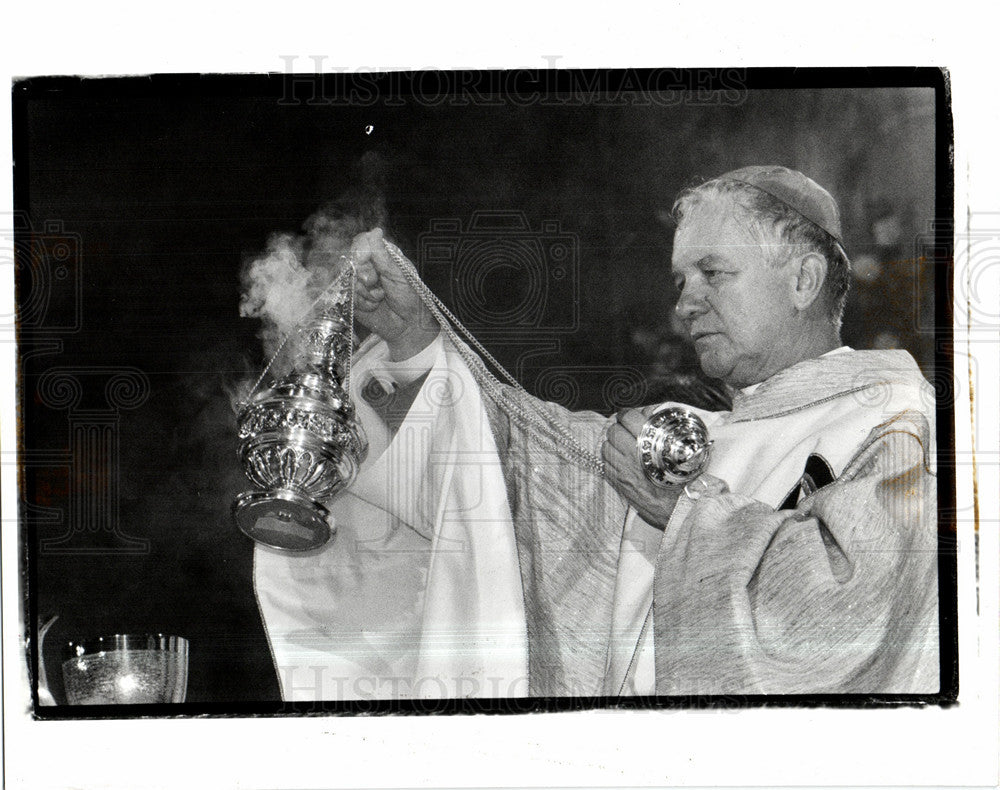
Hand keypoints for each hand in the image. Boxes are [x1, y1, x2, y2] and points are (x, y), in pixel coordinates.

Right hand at [349, 228, 438, 360]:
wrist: (408, 326)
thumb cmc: (410, 298)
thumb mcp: (400, 275)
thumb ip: (384, 256)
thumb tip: (375, 231)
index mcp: (382, 255)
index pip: (362, 242)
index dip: (360, 250)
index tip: (364, 260)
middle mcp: (369, 266)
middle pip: (351, 260)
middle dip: (364, 274)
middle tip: (376, 283)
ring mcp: (359, 282)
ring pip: (348, 279)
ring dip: (365, 291)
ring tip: (381, 298)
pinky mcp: (353, 299)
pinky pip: (348, 296)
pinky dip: (362, 303)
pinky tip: (374, 306)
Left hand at [602, 407, 683, 528]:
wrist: (681, 510)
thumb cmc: (687, 481)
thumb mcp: (687, 450)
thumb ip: (669, 429)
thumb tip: (651, 413)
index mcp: (650, 444)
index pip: (628, 417)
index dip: (628, 414)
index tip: (631, 416)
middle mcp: (633, 455)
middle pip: (614, 430)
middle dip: (620, 428)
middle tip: (628, 431)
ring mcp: (623, 470)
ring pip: (606, 446)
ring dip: (613, 444)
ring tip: (624, 446)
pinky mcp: (618, 483)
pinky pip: (605, 464)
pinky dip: (611, 460)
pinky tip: (622, 461)